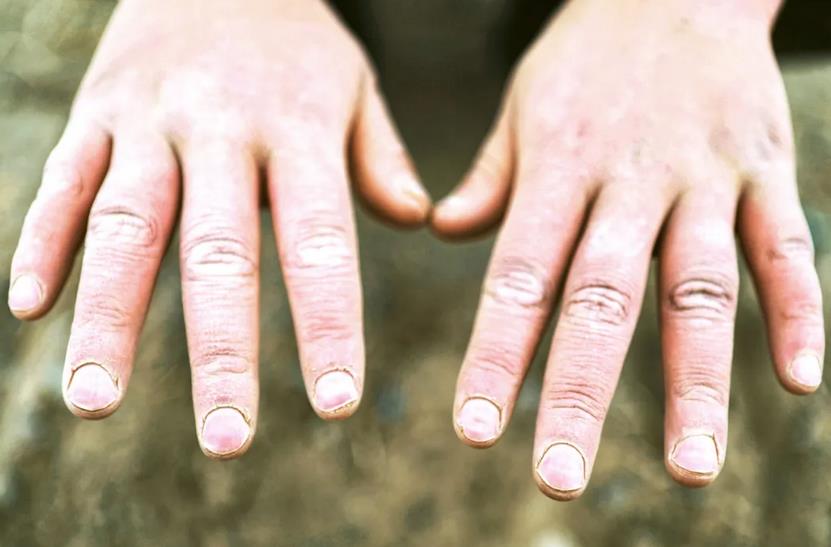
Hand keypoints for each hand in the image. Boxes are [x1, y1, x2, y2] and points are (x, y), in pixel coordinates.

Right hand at [8, 0, 428, 457]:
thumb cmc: (296, 42)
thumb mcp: (354, 86)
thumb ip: (382, 156)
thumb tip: (421, 221)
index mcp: (296, 128)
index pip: (320, 241)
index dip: (327, 324)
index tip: (335, 405)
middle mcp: (218, 129)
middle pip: (218, 253)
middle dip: (220, 352)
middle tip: (225, 441)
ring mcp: (146, 121)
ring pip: (123, 227)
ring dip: (108, 318)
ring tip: (94, 402)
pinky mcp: (93, 114)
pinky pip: (61, 184)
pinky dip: (41, 243)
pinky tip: (31, 308)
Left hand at [432, 0, 823, 498]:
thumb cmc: (587, 56)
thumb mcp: (522, 105)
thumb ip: (488, 178)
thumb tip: (441, 233)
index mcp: (559, 166)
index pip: (520, 277)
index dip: (496, 355)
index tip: (476, 432)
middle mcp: (630, 180)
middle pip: (604, 301)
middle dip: (581, 394)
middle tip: (559, 479)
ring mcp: (705, 177)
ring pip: (701, 291)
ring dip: (696, 384)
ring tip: (688, 469)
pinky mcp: (766, 170)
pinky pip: (787, 249)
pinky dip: (798, 314)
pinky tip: (797, 382)